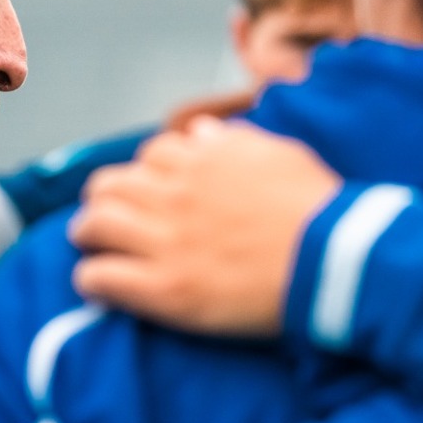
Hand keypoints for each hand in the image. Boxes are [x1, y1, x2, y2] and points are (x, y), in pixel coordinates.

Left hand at [70, 118, 341, 336]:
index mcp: (204, 161)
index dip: (147, 173)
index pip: (151, 156)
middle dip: (104, 198)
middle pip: (110, 185)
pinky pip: (101, 277)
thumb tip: (201, 133)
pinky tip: (97, 284)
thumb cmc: (318, 209)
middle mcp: (177, 195)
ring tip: (91, 244)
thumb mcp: (280, 156)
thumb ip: (235, 142)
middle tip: (108, 216)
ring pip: (95, 224)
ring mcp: (167, 242)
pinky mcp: (166, 289)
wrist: (335, 261)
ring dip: (88, 232)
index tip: (151, 191)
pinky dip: (93, 279)